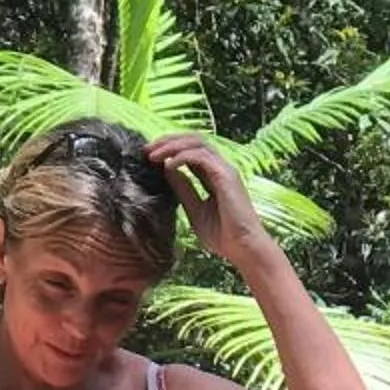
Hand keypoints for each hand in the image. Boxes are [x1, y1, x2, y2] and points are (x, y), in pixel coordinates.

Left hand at [147, 133, 271, 269]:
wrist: (243, 249)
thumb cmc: (223, 235)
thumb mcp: (195, 210)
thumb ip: (183, 190)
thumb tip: (167, 171)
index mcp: (214, 175)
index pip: (191, 151)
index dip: (169, 149)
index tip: (149, 157)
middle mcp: (220, 168)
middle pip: (193, 140)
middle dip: (168, 140)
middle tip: (146, 149)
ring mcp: (225, 170)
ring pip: (197, 143)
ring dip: (172, 145)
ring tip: (153, 154)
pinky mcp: (226, 176)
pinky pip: (201, 157)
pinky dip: (182, 157)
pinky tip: (167, 166)